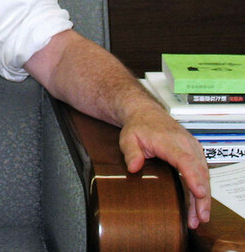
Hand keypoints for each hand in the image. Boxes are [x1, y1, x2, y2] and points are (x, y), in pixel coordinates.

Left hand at [119, 108, 210, 228]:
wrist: (146, 113)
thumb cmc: (138, 126)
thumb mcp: (128, 137)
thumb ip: (131, 152)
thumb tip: (134, 167)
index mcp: (170, 141)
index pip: (185, 160)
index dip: (193, 177)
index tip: (199, 192)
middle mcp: (186, 144)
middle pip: (199, 172)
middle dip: (202, 197)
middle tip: (200, 217)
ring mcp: (193, 148)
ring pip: (204, 175)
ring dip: (203, 197)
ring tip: (199, 218)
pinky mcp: (195, 153)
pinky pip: (202, 173)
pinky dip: (202, 189)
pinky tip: (199, 206)